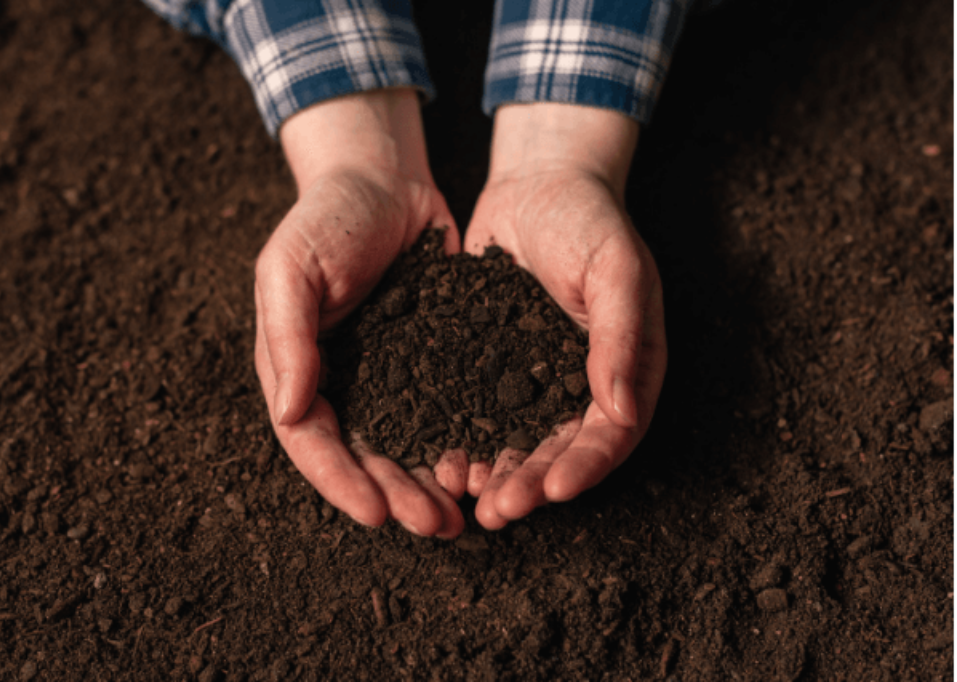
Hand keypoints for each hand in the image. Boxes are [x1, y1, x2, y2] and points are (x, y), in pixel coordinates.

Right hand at [253, 90, 464, 537]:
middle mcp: (339, 381)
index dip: (340, 481)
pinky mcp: (430, 359)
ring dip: (427, 482)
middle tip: (434, 525)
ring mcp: (385, 374)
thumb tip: (287, 413)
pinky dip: (457, 440)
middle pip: (363, 456)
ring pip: (404, 445)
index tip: (376, 513)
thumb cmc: (326, 216)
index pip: (310, 440)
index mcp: (297, 367)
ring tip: (460, 514)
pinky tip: (483, 463)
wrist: (384, 178)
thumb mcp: (291, 267)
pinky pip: (442, 410)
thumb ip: (287, 337)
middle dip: (395, 495)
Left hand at [459, 103, 667, 529]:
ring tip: (460, 493)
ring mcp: (531, 379)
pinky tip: (435, 456)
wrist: (537, 185)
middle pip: (558, 452)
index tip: (554, 491)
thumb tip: (623, 413)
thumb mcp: (617, 270)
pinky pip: (475, 411)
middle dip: (529, 484)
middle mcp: (578, 386)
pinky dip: (459, 437)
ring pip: (514, 441)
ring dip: (492, 472)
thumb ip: (622, 338)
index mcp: (624, 370)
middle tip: (496, 510)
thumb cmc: (590, 221)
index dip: (585, 467)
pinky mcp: (488, 367)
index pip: (611, 435)